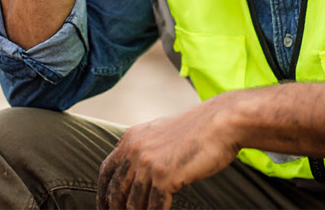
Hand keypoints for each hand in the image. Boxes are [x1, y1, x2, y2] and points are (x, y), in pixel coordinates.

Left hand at [97, 100, 240, 209]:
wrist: (221, 123)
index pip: (106, 171)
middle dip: (114, 208)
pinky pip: (154, 206)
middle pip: (116, 190)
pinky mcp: (165, 176)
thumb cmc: (198, 130)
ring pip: (133, 202)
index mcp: (131, 138)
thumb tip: (138, 171)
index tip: (105, 205)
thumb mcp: (161, 133)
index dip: (103, 192)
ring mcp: (148, 164)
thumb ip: (145, 148)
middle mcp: (134, 150)